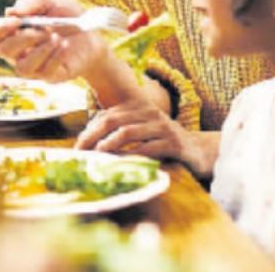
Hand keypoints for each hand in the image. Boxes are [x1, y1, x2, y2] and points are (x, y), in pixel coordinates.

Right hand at [0, 0, 108, 81]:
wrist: (92, 35)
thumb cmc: (67, 18)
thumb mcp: (52, 2)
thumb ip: (32, 2)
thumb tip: (11, 11)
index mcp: (12, 33)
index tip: (14, 21)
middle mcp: (17, 52)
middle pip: (3, 50)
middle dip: (23, 37)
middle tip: (42, 27)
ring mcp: (32, 67)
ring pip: (21, 67)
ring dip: (39, 49)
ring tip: (55, 36)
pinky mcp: (48, 76)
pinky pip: (43, 71)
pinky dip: (54, 56)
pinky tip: (64, 45)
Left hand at [76, 98, 211, 175]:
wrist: (198, 151)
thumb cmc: (163, 144)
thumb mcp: (141, 134)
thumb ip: (120, 133)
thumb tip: (89, 145)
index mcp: (139, 108)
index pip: (107, 116)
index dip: (89, 131)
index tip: (76, 148)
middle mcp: (150, 114)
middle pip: (113, 120)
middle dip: (92, 137)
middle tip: (81, 154)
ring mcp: (163, 127)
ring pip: (128, 132)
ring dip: (108, 146)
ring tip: (97, 159)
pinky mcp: (174, 144)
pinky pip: (148, 149)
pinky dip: (130, 157)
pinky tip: (120, 166)